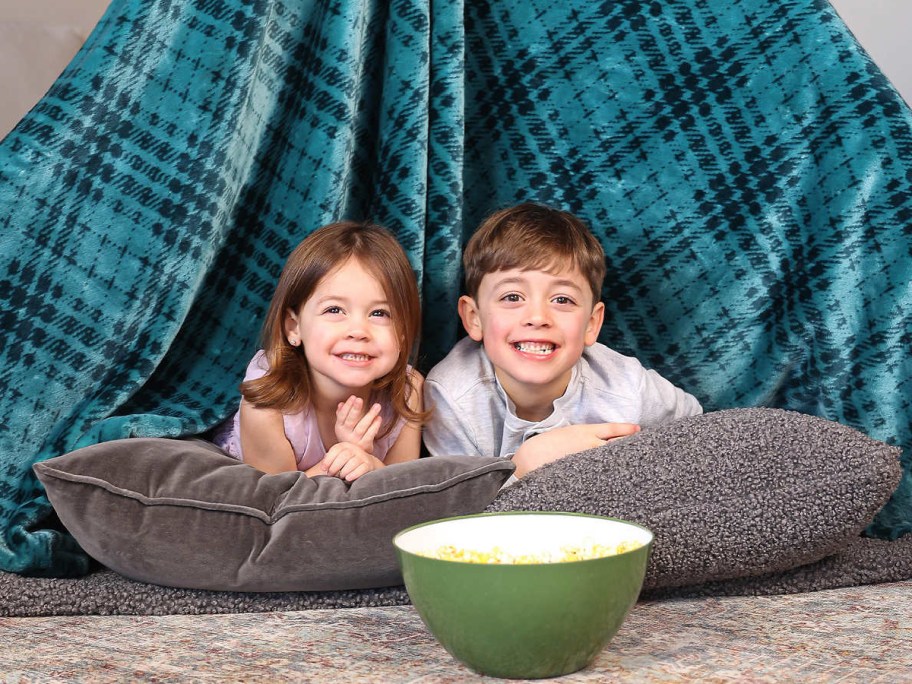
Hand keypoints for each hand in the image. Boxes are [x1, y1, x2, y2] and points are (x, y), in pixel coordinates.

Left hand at [320, 441, 382, 481]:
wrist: (366, 463)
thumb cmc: (347, 463)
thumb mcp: (338, 458)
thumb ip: (330, 460)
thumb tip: (323, 468)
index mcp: (345, 446)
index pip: (336, 450)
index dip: (328, 460)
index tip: (324, 469)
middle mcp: (355, 449)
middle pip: (344, 456)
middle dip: (335, 467)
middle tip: (331, 475)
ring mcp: (363, 456)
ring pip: (353, 463)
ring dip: (344, 472)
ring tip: (341, 477)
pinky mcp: (368, 465)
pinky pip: (361, 469)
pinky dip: (353, 474)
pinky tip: (348, 478)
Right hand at [334, 396, 381, 452]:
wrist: (355, 456)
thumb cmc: (349, 436)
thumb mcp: (343, 427)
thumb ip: (342, 415)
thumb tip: (340, 403)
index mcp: (339, 428)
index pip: (342, 416)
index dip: (348, 406)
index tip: (354, 397)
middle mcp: (345, 435)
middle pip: (350, 421)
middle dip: (355, 410)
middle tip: (360, 399)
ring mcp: (355, 441)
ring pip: (362, 427)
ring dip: (370, 415)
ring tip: (377, 406)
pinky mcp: (364, 446)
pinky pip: (370, 435)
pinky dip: (375, 426)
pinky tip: (379, 418)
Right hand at [512, 423, 639, 477]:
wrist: (530, 460)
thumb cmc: (544, 447)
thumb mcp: (564, 435)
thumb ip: (582, 437)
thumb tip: (596, 440)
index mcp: (584, 432)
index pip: (612, 429)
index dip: (627, 429)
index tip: (638, 429)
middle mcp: (590, 445)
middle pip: (618, 444)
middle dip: (630, 444)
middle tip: (646, 446)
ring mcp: (589, 461)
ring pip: (613, 459)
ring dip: (624, 460)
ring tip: (637, 462)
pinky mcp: (586, 475)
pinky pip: (604, 475)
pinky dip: (612, 475)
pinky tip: (620, 478)